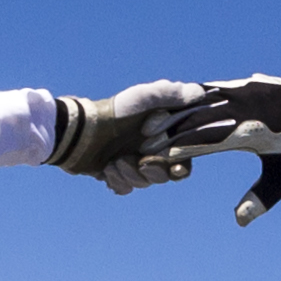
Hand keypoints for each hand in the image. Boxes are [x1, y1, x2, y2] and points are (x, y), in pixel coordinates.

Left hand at [50, 78, 201, 192]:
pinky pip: (126, 187)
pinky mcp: (117, 174)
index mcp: (163, 133)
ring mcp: (133, 163)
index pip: (185, 156)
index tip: (175, 168)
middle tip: (142, 162)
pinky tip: (106, 169)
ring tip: (114, 162)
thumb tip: (199, 93)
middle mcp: (151, 149)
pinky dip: (117, 181)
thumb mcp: (144, 96)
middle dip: (154, 170)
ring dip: (131, 174)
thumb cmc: (115, 111)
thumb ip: (172, 95)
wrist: (80, 130)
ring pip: (145, 182)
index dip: (182, 165)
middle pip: (166, 174)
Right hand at [148, 74, 280, 224]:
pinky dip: (190, 98)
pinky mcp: (243, 84)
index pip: (204, 140)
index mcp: (248, 131)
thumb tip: (239, 221)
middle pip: (195, 119)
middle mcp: (241, 108)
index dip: (177, 147)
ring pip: (198, 101)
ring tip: (151, 123)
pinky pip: (210, 89)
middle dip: (167, 131)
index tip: (155, 155)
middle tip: (142, 142)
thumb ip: (261, 199)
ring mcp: (241, 92)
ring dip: (173, 113)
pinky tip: (176, 105)